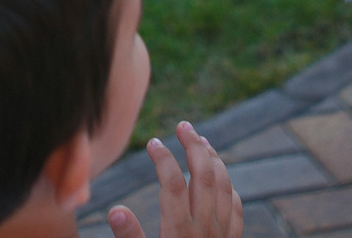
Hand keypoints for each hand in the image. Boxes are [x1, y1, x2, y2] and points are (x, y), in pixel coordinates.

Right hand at [109, 122, 241, 237]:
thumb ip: (130, 236)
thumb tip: (116, 210)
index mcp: (179, 232)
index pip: (173, 184)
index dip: (163, 159)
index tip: (153, 143)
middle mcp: (204, 229)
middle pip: (203, 177)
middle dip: (193, 146)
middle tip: (183, 125)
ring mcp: (221, 235)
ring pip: (223, 188)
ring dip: (214, 160)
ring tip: (202, 141)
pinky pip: (236, 209)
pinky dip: (229, 187)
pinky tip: (221, 177)